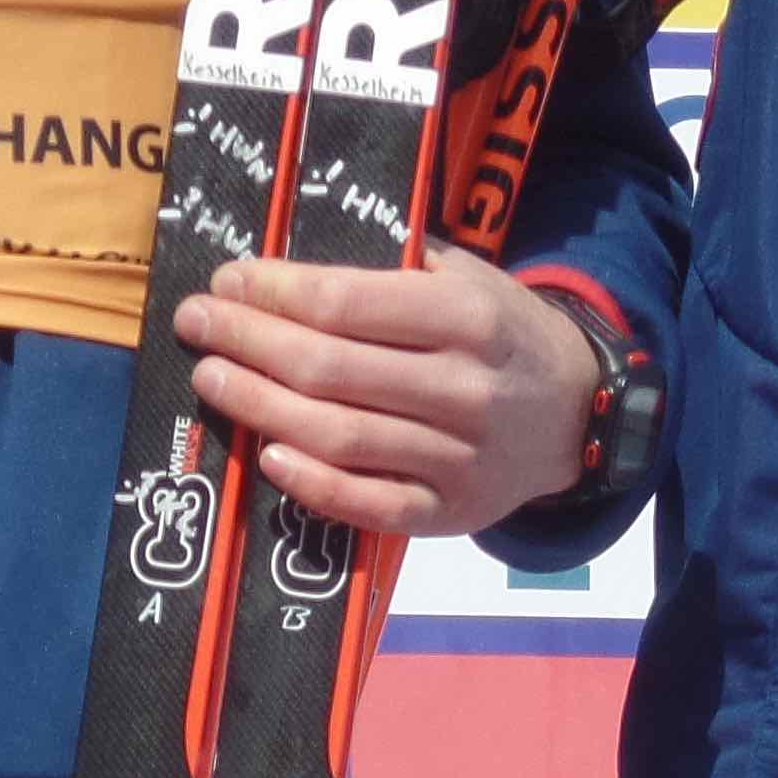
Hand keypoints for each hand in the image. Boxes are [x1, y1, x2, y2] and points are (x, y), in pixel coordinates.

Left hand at [172, 244, 604, 536]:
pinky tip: (268, 453)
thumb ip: (396, 266)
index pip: (345, 301)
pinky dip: (312, 483)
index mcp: (467, 318)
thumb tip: (288, 264)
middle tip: (197, 323)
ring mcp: (458, 458)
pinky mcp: (450, 513)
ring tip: (211, 379)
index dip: (273, 290)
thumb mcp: (469, 277)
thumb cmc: (504, 333)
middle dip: (247, 340)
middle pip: (328, 368)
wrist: (580, 413)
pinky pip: (368, 504)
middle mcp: (464, 388)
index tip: (226, 278)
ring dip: (259, 406)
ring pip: (338, 436)